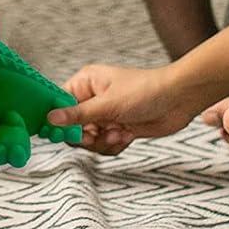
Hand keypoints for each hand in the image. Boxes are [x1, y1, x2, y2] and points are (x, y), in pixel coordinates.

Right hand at [46, 63, 194, 153]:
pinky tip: (127, 135)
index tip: (59, 133)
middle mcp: (92, 99)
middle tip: (95, 135)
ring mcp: (105, 115)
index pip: (59, 102)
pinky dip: (114, 145)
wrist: (178, 101)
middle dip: (85, 135)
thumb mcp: (108, 104)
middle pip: (72, 127)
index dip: (58, 119)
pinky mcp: (117, 129)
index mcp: (85, 83)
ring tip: (118, 132)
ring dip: (103, 141)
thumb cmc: (145, 91)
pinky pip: (104, 146)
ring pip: (88, 140)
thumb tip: (50, 118)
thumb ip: (78, 114)